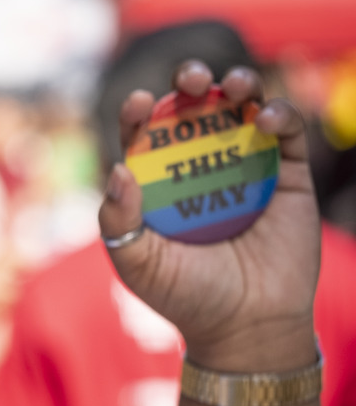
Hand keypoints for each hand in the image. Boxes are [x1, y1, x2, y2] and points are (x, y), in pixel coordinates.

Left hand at [100, 61, 319, 371]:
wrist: (245, 327)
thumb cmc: (184, 297)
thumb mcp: (137, 262)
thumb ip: (118, 220)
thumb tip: (117, 170)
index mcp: (159, 182)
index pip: (144, 136)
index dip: (139, 113)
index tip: (137, 103)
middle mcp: (200, 166)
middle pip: (195, 109)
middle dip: (192, 81)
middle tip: (191, 79)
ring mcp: (244, 166)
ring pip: (242, 109)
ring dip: (238, 84)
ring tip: (232, 85)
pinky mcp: (287, 175)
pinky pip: (287, 133)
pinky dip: (279, 114)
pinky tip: (265, 119)